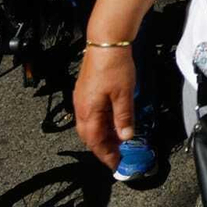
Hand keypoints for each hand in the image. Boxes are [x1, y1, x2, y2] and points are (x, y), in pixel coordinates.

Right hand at [73, 47, 135, 170]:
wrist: (106, 42)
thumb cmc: (114, 65)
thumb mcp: (124, 95)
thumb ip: (123, 118)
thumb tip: (125, 137)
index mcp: (89, 111)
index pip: (95, 142)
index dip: (106, 155)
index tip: (116, 164)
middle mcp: (81, 107)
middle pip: (89, 136)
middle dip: (103, 148)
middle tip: (118, 154)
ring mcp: (82, 99)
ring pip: (89, 126)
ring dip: (102, 135)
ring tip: (118, 140)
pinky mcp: (85, 91)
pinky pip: (91, 114)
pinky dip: (101, 123)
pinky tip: (112, 121)